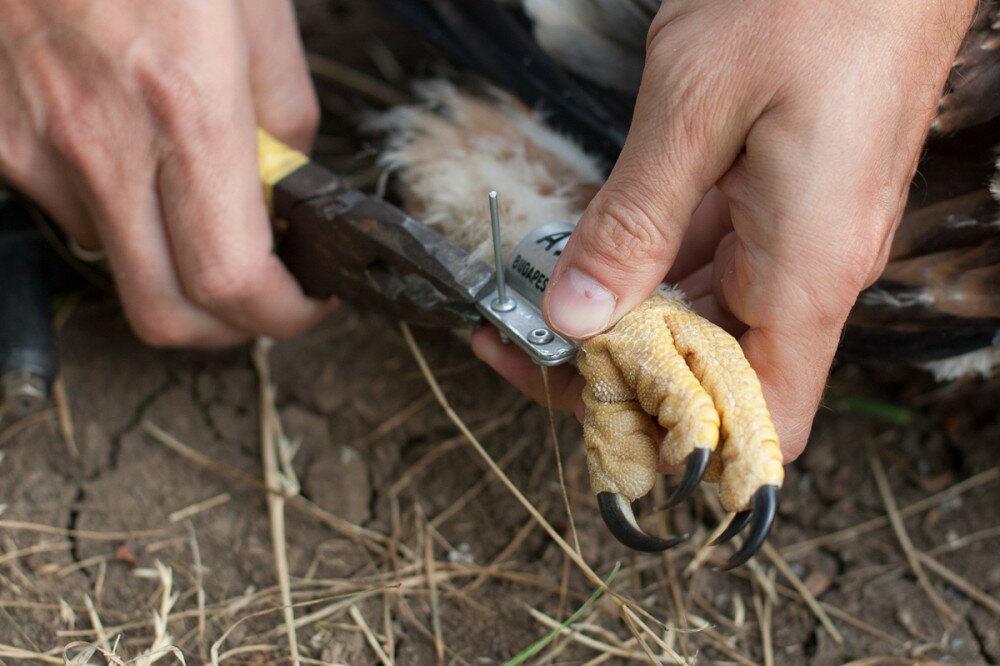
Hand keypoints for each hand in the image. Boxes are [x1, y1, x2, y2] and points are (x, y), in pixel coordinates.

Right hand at [0, 0, 331, 346]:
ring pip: (119, 264)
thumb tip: (288, 173)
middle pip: (166, 313)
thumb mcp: (256, 5)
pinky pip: (68, 209)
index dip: (280, 316)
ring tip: (197, 200)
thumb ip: (283, 107)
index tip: (305, 302)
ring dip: (170, 261)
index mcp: (189, 107)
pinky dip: (117, 209)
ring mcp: (38, 144)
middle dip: (228, 327)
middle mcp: (104, 142)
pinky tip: (136, 159)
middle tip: (263, 294)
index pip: (234, 280)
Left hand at [474, 0, 975, 459]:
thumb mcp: (694, 109)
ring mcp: (799, 237)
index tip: (588, 418)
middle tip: (520, 344)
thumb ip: (631, 222)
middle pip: (712, 375)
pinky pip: (710, 261)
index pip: (760, 422)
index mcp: (805, 271)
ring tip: (532, 303)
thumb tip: (574, 314)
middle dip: (615, 374)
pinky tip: (592, 251)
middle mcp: (810, 271)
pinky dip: (648, 266)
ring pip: (703, 319)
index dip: (681, 445)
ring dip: (622, 319)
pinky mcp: (784, 201)